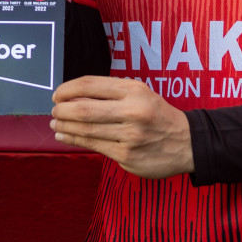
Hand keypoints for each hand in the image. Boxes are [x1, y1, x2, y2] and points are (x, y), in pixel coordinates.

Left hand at [50, 76, 192, 179]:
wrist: (187, 143)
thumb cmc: (156, 114)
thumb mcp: (139, 93)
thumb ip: (110, 93)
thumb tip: (72, 96)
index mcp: (133, 90)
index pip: (90, 85)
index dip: (67, 89)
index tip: (57, 94)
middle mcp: (132, 112)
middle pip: (83, 109)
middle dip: (61, 110)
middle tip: (54, 111)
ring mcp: (130, 136)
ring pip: (86, 130)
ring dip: (64, 126)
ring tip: (56, 123)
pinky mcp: (127, 156)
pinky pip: (94, 146)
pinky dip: (75, 140)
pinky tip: (66, 136)